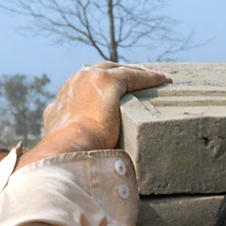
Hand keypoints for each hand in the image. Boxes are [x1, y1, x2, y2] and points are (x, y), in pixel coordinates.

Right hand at [21, 62, 171, 167]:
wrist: (70, 147)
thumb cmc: (69, 154)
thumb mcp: (63, 144)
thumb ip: (69, 142)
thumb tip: (75, 151)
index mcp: (62, 100)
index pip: (83, 88)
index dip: (98, 89)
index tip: (110, 94)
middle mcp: (74, 84)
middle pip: (99, 72)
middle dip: (116, 74)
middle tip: (134, 81)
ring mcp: (89, 80)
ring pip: (117, 71)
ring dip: (135, 73)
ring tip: (152, 78)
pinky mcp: (107, 81)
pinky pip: (133, 76)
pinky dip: (149, 78)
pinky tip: (163, 80)